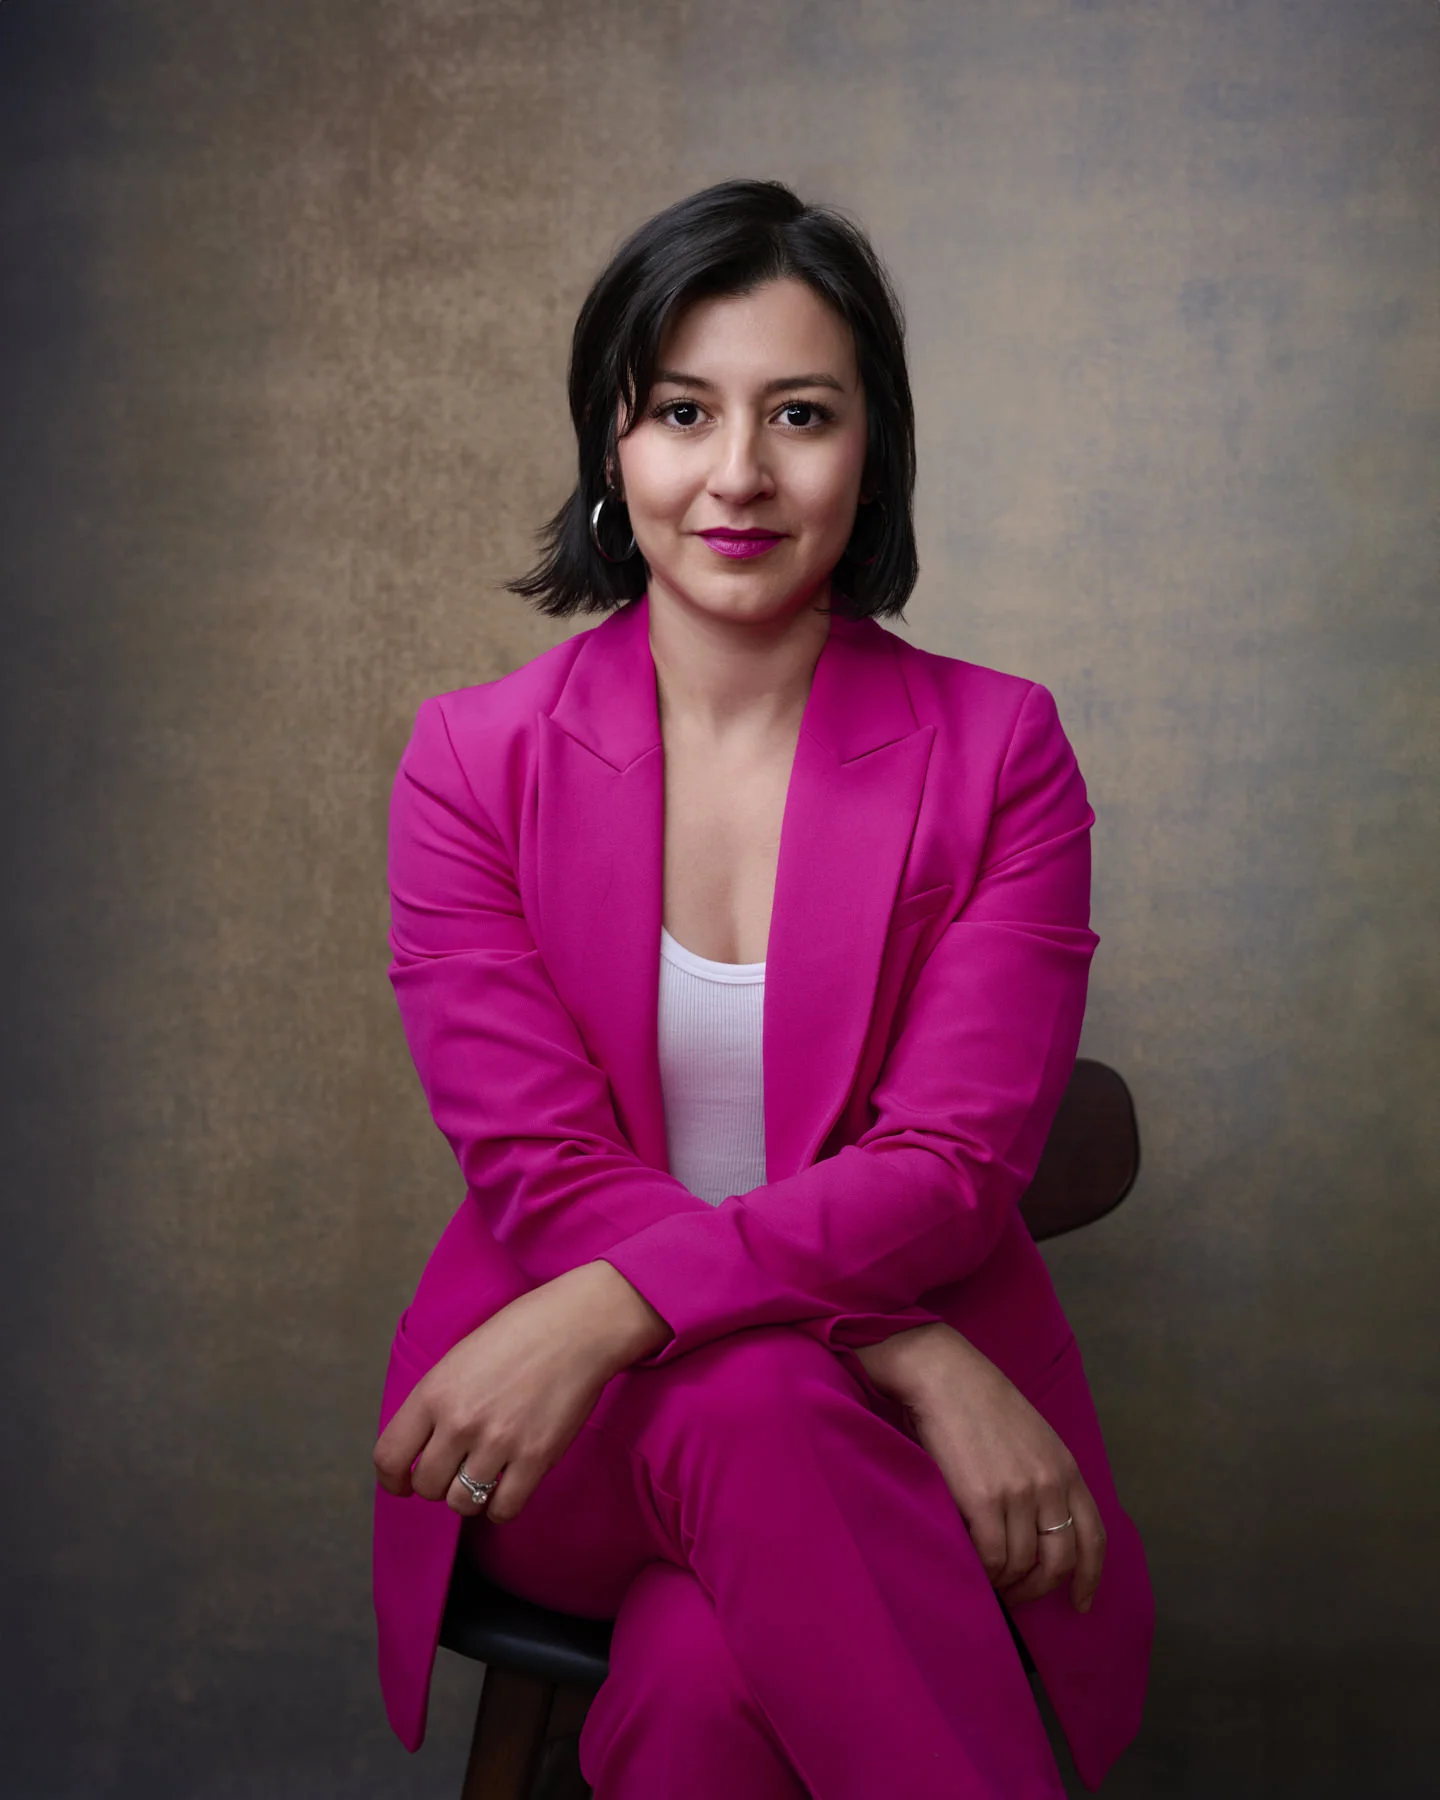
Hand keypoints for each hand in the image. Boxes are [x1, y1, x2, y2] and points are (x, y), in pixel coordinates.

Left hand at [373, 1260, 670, 1523]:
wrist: (580, 1325)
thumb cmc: (521, 1332)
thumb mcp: (461, 1358)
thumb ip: (438, 1401)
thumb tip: (424, 1445)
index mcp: (434, 1392)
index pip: (388, 1457)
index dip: (393, 1480)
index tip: (404, 1483)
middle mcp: (460, 1421)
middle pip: (427, 1486)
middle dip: (438, 1484)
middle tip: (458, 1468)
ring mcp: (498, 1442)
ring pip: (462, 1503)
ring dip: (470, 1496)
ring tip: (485, 1476)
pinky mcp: (535, 1458)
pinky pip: (503, 1510)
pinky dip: (501, 1506)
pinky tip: (509, 1485)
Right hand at [855, 1325, 1104, 1612]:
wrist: (944, 1375)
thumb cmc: (980, 1402)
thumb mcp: (1032, 1437)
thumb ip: (1045, 1478)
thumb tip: (1040, 1530)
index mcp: (1066, 1468)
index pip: (1093, 1537)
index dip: (1090, 1577)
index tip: (1081, 1603)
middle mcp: (1050, 1484)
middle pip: (1059, 1561)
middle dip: (1039, 1588)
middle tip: (1017, 1595)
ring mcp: (1018, 1493)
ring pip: (1022, 1564)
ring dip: (1006, 1582)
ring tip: (988, 1579)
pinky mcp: (983, 1500)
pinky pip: (991, 1557)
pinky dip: (984, 1571)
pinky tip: (974, 1566)